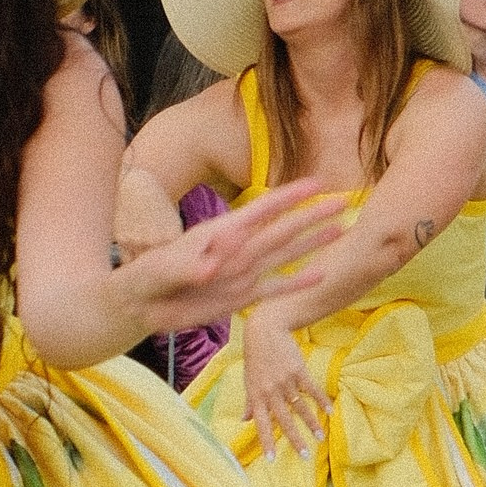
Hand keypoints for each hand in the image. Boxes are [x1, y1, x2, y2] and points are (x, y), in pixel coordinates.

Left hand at [113, 180, 345, 334]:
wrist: (140, 305)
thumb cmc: (146, 278)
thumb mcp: (162, 269)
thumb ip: (188, 266)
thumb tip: (213, 266)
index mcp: (221, 233)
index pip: (260, 210)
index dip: (287, 196)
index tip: (315, 182)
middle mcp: (238, 249)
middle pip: (283, 228)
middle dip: (313, 214)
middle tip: (345, 200)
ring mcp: (242, 273)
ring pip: (286, 254)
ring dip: (313, 242)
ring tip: (341, 228)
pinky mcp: (240, 297)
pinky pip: (274, 290)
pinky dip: (296, 284)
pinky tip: (321, 276)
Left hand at [238, 307, 331, 460]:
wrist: (265, 331)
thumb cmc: (255, 358)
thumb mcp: (248, 380)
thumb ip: (248, 403)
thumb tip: (244, 421)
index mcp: (256, 396)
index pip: (261, 424)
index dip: (266, 442)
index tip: (272, 459)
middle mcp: (270, 391)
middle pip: (284, 420)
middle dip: (294, 440)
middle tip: (304, 456)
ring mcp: (285, 381)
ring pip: (300, 407)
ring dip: (312, 424)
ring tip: (320, 438)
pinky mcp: (298, 370)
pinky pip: (312, 389)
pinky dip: (321, 400)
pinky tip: (330, 411)